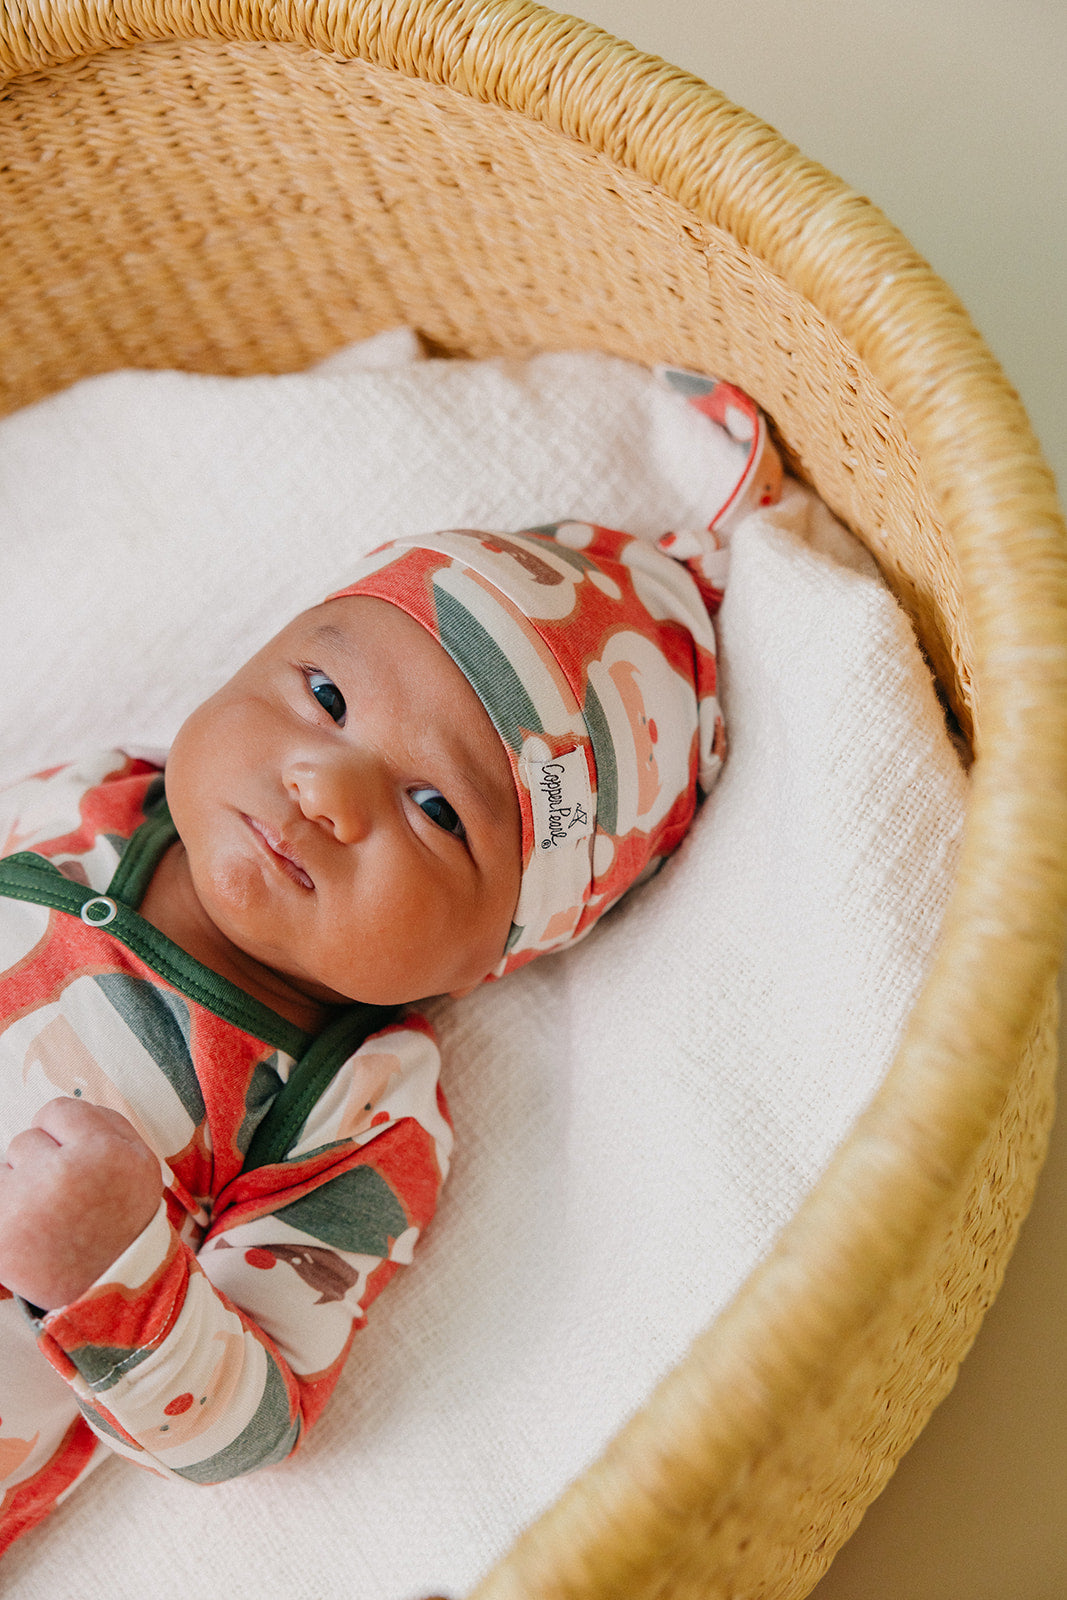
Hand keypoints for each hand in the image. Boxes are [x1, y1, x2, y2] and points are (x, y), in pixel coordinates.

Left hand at [0, 1099, 162, 1309]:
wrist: (110, 1287)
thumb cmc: (124, 1216)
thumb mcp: (142, 1161)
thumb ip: (106, 1120)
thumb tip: (55, 1107)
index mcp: (104, 1154)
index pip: (56, 1109)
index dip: (68, 1134)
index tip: (83, 1161)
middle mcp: (62, 1176)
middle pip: (25, 1139)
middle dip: (43, 1162)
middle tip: (70, 1197)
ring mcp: (23, 1208)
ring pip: (4, 1168)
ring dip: (20, 1185)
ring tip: (49, 1216)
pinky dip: (6, 1210)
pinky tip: (29, 1231)